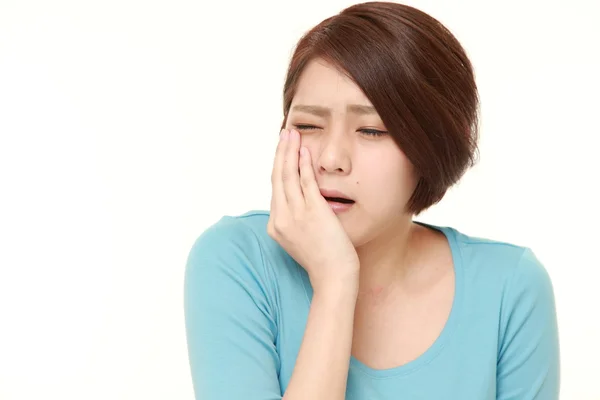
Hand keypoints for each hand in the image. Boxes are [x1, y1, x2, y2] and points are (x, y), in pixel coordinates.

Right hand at [267, 128, 359, 294]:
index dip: (278, 166)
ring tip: (292, 134)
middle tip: (284, 133)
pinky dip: (304, 164)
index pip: (275, 189)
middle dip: (280, 152)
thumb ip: (296, 221)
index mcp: (276, 225)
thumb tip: (300, 204)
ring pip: (287, 175)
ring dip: (289, 151)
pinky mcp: (313, 212)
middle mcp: (281, 218)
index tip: (283, 151)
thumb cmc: (323, 260)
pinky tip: (305, 150)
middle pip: (277, 177)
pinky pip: (305, 181)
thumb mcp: (301, 240)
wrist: (333, 277)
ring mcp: (295, 215)